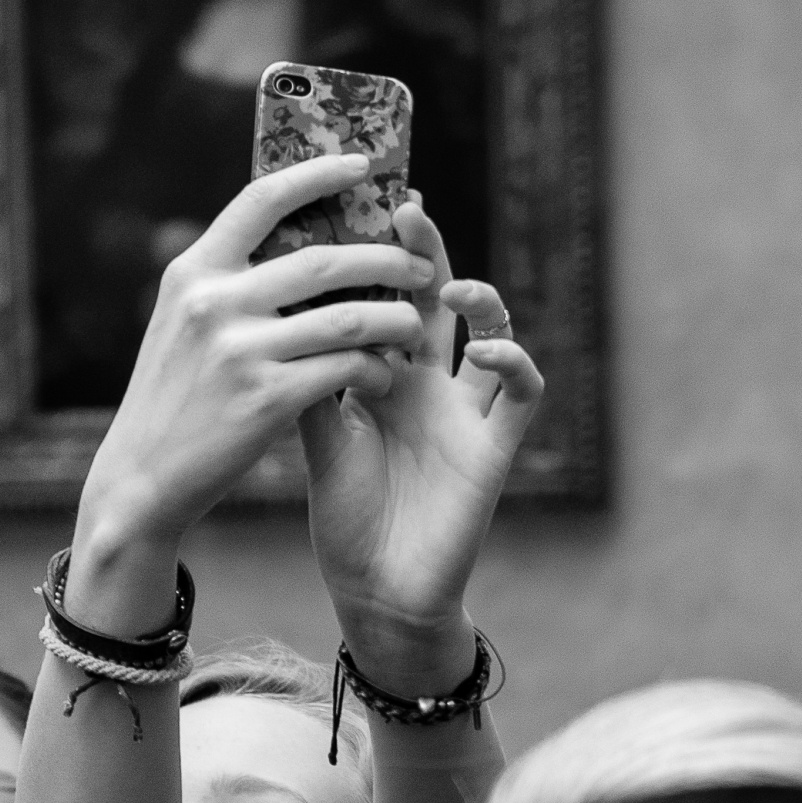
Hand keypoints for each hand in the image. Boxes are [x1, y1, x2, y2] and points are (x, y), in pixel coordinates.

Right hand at [69, 155, 435, 633]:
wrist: (142, 477)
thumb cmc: (173, 398)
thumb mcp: (182, 324)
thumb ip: (226, 282)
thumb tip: (294, 241)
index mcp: (194, 272)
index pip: (262, 199)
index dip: (318, 174)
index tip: (363, 165)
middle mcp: (214, 302)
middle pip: (325, 259)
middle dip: (385, 260)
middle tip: (420, 267)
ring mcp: (239, 350)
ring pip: (348, 317)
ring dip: (394, 319)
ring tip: (415, 327)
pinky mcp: (265, 399)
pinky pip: (345, 369)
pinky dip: (375, 370)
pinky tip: (385, 376)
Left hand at [301, 198, 544, 692]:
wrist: (377, 592)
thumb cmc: (347, 520)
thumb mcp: (316, 438)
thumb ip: (311, 376)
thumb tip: (281, 308)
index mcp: (384, 376)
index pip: (382, 301)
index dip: (373, 262)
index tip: (347, 213)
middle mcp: (430, 383)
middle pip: (434, 301)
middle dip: (424, 254)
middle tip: (404, 210)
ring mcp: (467, 410)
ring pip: (492, 329)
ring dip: (479, 298)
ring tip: (449, 287)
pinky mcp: (496, 446)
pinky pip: (521, 391)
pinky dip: (514, 361)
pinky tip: (487, 349)